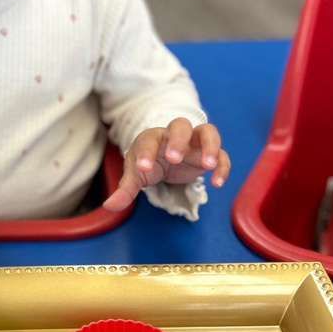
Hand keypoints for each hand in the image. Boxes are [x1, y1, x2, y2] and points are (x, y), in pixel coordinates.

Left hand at [103, 119, 230, 211]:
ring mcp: (195, 143)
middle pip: (180, 125)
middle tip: (174, 159)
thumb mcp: (136, 175)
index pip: (149, 139)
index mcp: (153, 138)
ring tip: (208, 165)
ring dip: (209, 146)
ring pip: (208, 132)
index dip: (146, 153)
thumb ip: (125, 190)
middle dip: (178, 140)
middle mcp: (175, 135)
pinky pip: (222, 155)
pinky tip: (217, 184)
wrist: (165, 159)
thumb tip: (109, 206)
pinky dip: (222, 167)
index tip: (143, 168)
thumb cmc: (149, 162)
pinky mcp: (209, 154)